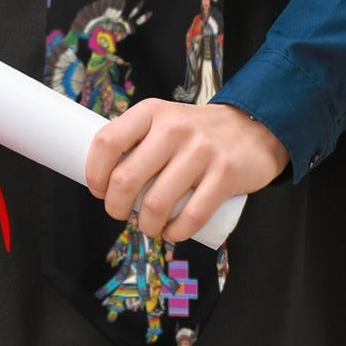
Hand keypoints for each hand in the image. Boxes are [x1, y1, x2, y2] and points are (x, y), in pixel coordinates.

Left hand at [84, 99, 288, 241]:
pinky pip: (191, 216)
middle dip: (116, 207)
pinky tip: (171, 233)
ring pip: (156, 203)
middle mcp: (172, 128)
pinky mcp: (224, 175)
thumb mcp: (163, 120)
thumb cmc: (196, 132)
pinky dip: (176, 233)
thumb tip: (105, 175)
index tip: (97, 189)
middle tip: (119, 213)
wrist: (251, 128)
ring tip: (148, 226)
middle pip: (126, 179)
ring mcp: (200, 151)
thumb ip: (138, 140)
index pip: (107, 141)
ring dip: (146, 225)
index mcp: (150, 112)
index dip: (94, 172)